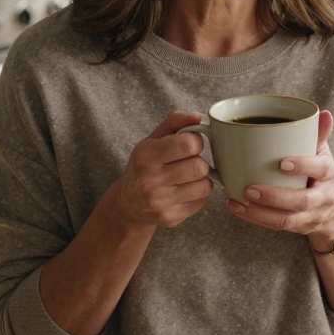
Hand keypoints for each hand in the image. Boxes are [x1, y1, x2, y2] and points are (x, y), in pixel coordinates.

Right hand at [114, 111, 213, 227]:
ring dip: (201, 178)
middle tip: (189, 161)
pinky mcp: (170, 218)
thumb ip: (174, 122)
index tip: (188, 144)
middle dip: (199, 161)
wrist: (128, 204)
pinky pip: (202, 201)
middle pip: (199, 167)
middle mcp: (150, 180)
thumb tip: (197, 116)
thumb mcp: (152, 139)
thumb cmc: (144, 165)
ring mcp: (160, 202)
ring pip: (205, 185)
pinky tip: (184, 190)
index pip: (188, 144)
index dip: (195, 141)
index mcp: (145, 156)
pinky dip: (198, 194)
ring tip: (188, 176)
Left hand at [225, 110, 333, 251]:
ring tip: (238, 200)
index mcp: (328, 173)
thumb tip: (323, 113)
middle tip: (250, 188)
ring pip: (286, 220)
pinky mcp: (296, 227)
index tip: (282, 163)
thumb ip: (318, 135)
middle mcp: (322, 198)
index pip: (319, 169)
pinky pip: (275, 226)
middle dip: (274, 197)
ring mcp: (309, 216)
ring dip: (259, 213)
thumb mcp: (323, 154)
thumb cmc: (321, 174)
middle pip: (301, 201)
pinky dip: (254, 218)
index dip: (302, 166)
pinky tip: (236, 207)